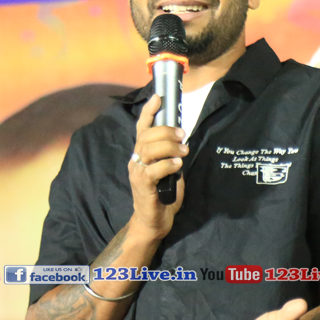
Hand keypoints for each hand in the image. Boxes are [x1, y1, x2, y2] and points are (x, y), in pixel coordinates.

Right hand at [129, 94, 185, 239]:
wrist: (153, 222)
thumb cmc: (162, 196)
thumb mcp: (169, 171)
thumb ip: (171, 156)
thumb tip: (183, 142)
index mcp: (141, 154)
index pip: (141, 128)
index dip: (148, 111)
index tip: (159, 98)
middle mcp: (136, 160)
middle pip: (146, 136)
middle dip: (166, 131)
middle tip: (183, 136)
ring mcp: (137, 172)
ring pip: (149, 149)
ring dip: (169, 147)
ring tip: (183, 151)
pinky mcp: (142, 185)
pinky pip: (154, 169)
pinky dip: (167, 165)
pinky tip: (177, 166)